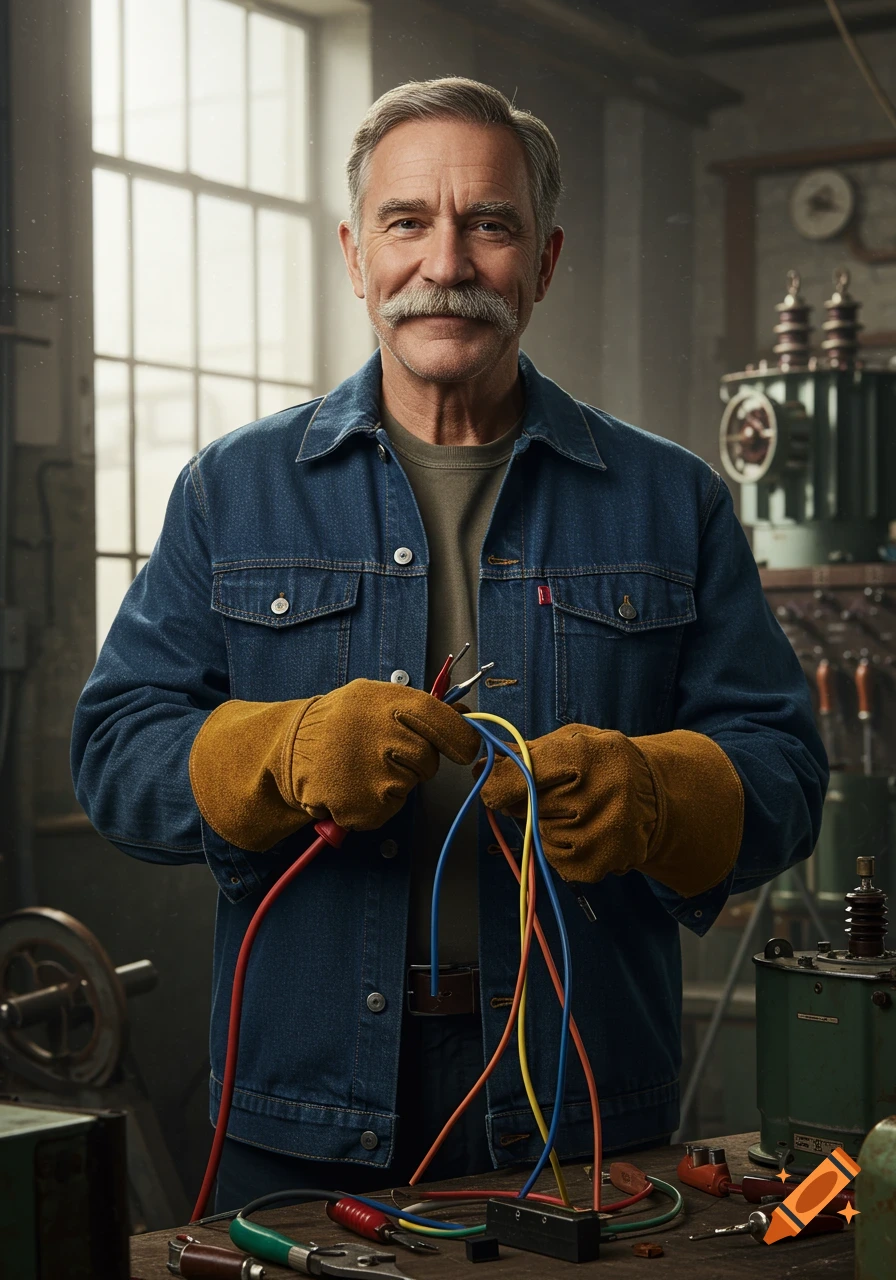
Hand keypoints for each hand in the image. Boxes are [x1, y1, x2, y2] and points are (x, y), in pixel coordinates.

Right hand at [287, 679, 480, 828]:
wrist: (289, 748)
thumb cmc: (339, 723)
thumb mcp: (372, 698)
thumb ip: (417, 708)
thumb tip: (465, 717)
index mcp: (386, 702)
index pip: (440, 718)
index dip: (459, 737)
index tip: (465, 748)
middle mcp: (381, 734)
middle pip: (427, 757)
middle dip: (415, 760)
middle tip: (384, 754)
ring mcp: (372, 773)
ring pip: (410, 784)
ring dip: (394, 781)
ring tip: (362, 767)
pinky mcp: (363, 806)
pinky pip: (390, 807)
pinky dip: (376, 802)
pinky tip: (354, 785)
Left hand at [478, 723, 742, 896]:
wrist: (656, 796)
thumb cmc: (604, 763)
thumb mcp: (573, 740)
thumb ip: (529, 751)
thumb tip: (483, 766)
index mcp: (588, 755)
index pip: (522, 773)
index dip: (500, 779)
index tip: (493, 782)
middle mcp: (598, 796)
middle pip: (526, 805)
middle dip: (526, 800)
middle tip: (553, 792)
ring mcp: (600, 835)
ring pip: (539, 832)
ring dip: (546, 823)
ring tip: (577, 811)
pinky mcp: (599, 864)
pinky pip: (554, 858)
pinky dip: (560, 846)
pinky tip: (583, 831)